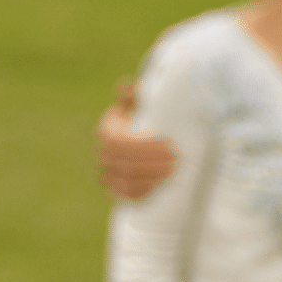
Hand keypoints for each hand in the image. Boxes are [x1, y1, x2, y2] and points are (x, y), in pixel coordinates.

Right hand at [96, 79, 179, 201]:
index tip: (169, 146)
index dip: (145, 147)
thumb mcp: (137, 105)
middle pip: (125, 164)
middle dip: (152, 164)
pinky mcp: (116, 190)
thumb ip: (133, 96)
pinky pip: (126, 196)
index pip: (121, 143)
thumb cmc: (140, 119)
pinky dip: (143, 194)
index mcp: (107, 133)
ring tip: (173, 174)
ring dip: (150, 180)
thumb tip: (128, 85)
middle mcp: (104, 155)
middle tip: (177, 161)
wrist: (136, 140)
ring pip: (126, 182)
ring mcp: (108, 175)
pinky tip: (159, 189)